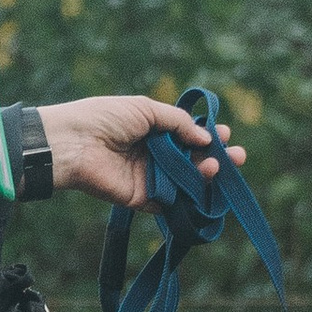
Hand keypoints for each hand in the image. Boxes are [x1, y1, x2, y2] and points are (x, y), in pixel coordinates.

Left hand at [39, 94, 246, 209]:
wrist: (74, 143)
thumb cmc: (105, 118)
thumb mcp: (146, 109)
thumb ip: (178, 122)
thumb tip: (206, 137)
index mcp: (153, 130)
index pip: (189, 136)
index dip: (208, 136)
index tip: (225, 135)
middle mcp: (154, 155)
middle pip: (193, 160)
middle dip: (216, 158)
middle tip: (238, 157)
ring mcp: (150, 178)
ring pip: (187, 181)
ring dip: (206, 175)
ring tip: (217, 166)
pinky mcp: (143, 199)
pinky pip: (171, 202)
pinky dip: (189, 196)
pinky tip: (202, 184)